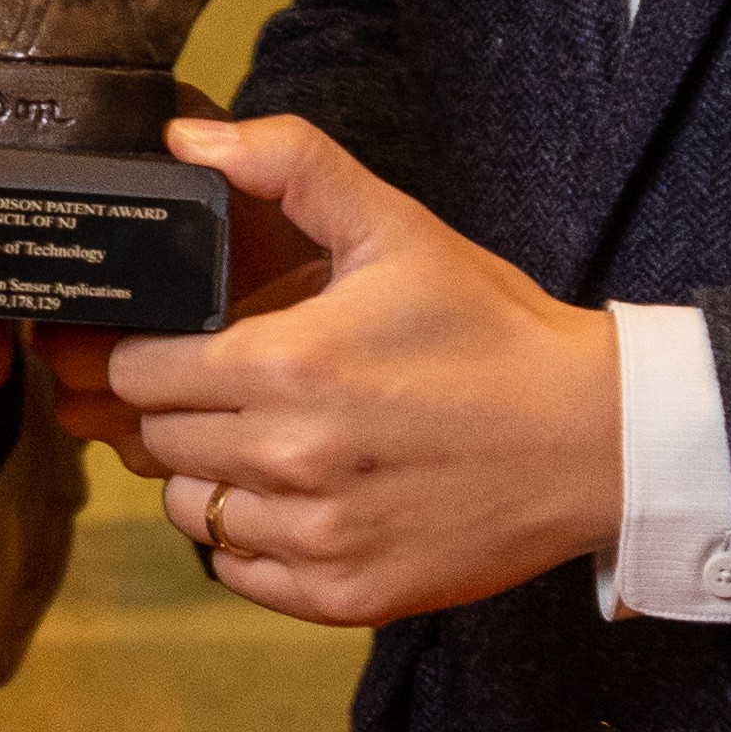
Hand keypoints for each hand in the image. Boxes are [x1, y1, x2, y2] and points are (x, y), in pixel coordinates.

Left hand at [80, 113, 616, 628]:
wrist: (593, 439)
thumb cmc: (493, 332)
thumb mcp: (396, 226)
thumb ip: (288, 165)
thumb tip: (186, 136)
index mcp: (289, 365)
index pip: (136, 371)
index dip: (146, 352)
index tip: (181, 344)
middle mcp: (291, 460)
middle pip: (157, 440)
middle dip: (181, 408)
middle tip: (239, 389)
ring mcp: (317, 536)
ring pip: (190, 510)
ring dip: (211, 476)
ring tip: (272, 444)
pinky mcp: (344, 595)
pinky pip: (241, 572)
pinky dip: (253, 541)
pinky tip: (303, 499)